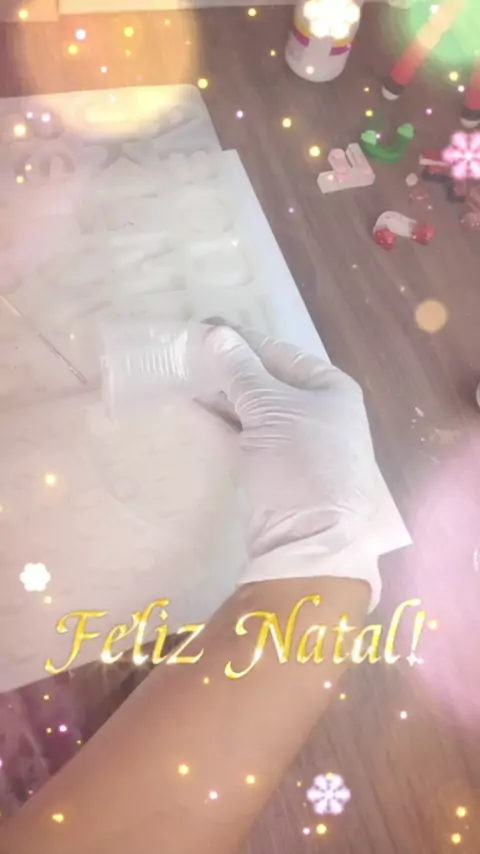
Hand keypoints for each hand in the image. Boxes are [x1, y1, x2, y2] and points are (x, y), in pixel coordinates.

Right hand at [204, 327, 380, 607]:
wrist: (310, 541)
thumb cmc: (301, 463)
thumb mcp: (270, 409)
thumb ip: (242, 371)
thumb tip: (217, 333)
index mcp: (331, 388)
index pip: (281, 352)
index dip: (243, 339)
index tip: (206, 326)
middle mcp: (321, 411)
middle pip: (270, 379)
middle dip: (232, 367)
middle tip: (191, 351)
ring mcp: (302, 441)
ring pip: (259, 407)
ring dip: (226, 393)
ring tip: (189, 376)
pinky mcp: (281, 468)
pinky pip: (252, 432)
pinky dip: (229, 419)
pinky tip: (201, 408)